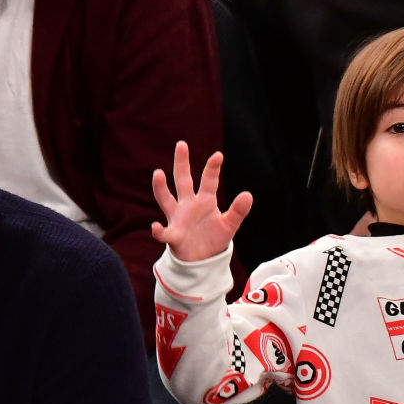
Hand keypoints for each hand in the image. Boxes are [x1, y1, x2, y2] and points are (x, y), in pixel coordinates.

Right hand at [150, 141, 250, 263]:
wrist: (202, 258)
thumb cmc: (214, 238)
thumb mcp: (229, 225)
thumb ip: (238, 211)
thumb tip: (248, 194)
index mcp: (204, 200)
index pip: (208, 181)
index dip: (212, 169)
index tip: (218, 155)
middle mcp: (188, 204)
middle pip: (182, 180)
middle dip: (182, 163)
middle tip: (182, 144)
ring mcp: (178, 218)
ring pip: (166, 199)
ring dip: (161, 187)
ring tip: (158, 173)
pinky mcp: (173, 235)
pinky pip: (164, 232)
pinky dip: (158, 231)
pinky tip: (155, 227)